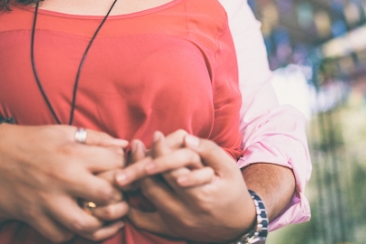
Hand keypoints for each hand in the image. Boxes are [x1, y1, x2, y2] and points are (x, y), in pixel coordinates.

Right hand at [0, 124, 127, 241]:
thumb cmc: (34, 140)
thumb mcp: (66, 131)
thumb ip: (97, 138)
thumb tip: (124, 145)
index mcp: (74, 154)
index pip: (116, 165)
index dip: (125, 170)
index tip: (122, 173)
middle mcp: (64, 178)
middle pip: (107, 196)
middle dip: (118, 199)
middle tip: (117, 198)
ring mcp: (48, 200)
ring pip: (86, 224)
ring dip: (99, 224)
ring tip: (102, 217)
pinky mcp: (33, 216)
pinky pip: (60, 235)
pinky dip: (72, 233)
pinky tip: (77, 223)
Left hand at [121, 130, 255, 241]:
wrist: (237, 225)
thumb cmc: (232, 190)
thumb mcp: (229, 167)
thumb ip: (208, 150)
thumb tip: (186, 138)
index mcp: (200, 195)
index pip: (172, 171)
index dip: (161, 150)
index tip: (156, 135)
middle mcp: (184, 211)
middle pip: (153, 184)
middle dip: (140, 162)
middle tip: (136, 145)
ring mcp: (175, 222)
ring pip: (146, 198)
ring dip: (136, 178)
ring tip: (133, 159)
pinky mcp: (169, 229)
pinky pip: (143, 221)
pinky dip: (131, 207)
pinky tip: (128, 190)